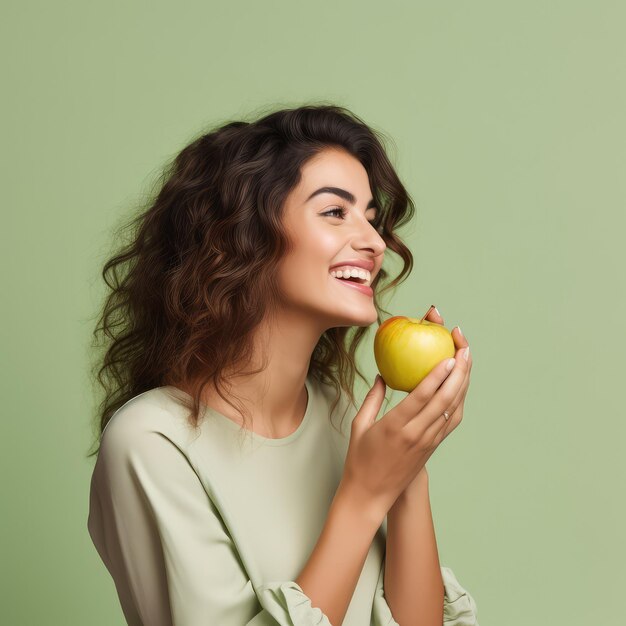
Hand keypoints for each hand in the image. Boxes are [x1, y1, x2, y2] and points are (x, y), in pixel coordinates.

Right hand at [341, 312, 470, 520]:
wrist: (371, 494)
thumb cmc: (360, 458)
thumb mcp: (360, 425)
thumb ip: (372, 398)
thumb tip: (382, 375)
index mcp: (395, 426)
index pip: (423, 396)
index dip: (439, 375)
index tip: (449, 355)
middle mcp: (417, 434)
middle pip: (446, 399)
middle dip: (460, 371)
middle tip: (465, 348)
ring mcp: (428, 441)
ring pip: (454, 408)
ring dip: (464, 382)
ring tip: (467, 359)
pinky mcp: (434, 447)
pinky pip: (452, 420)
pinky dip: (459, 400)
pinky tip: (462, 384)